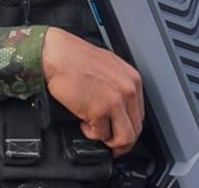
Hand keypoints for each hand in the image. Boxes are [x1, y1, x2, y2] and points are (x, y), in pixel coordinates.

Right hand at [41, 27, 143, 155]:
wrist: (58, 55)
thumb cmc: (76, 58)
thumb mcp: (109, 67)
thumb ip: (118, 86)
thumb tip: (118, 107)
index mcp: (133, 80)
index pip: (140, 114)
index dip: (128, 126)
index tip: (120, 131)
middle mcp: (128, 90)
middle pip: (136, 129)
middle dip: (122, 140)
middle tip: (110, 142)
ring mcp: (115, 101)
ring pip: (125, 138)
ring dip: (110, 140)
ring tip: (96, 132)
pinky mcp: (99, 111)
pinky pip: (101, 135)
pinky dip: (91, 134)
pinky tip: (84, 123)